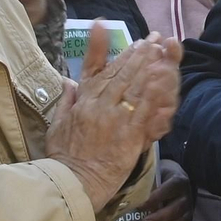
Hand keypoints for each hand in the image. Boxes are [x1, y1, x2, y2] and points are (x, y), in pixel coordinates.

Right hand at [47, 26, 182, 207]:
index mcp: (82, 101)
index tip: (127, 38)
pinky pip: (144, 109)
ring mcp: (115, 118)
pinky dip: (154, 92)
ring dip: (149, 66)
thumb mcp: (57, 124)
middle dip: (139, 54)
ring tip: (161, 50)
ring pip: (134, 86)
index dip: (115, 52)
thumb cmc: (64, 157)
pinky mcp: (130, 134)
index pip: (101, 70)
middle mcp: (99, 104)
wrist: (73, 182)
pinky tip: (162, 78)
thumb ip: (66, 100)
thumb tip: (67, 81)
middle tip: (152, 39)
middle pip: (122, 73)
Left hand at [142, 164, 195, 220]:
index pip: (169, 189)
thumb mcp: (153, 172)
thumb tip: (126, 193)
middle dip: (160, 217)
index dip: (155, 198)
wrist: (174, 177)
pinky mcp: (188, 220)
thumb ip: (144, 180)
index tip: (140, 205)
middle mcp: (185, 195)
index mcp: (178, 181)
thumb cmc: (159, 176)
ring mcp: (188, 209)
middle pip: (177, 208)